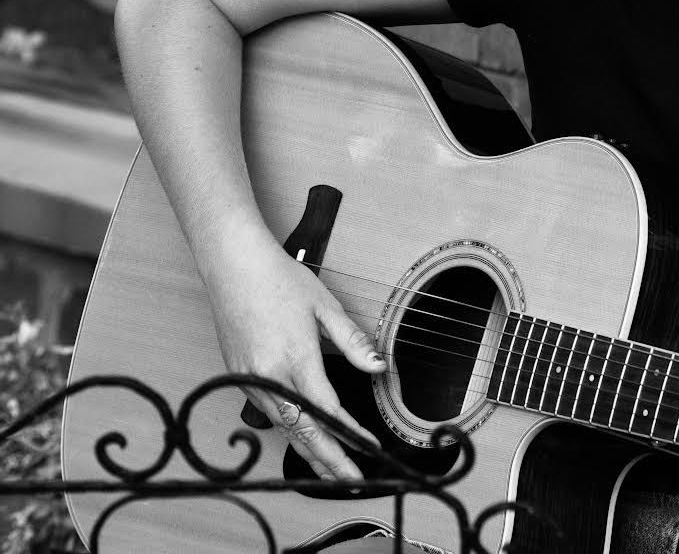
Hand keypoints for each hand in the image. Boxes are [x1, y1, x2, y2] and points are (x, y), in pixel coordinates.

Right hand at [206, 228, 386, 480]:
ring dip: (307, 450)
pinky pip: (268, 411)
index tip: (371, 448)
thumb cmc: (280, 279)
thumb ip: (354, 342)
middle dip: (328, 460)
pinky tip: (302, 435)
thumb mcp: (326, 307)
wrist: (233, 264)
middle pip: (302, 431)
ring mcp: (250, 378)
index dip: (350, 434)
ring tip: (330, 468)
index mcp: (294, 359)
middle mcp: (268, 376)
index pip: (327, 411)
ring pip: (282, 427)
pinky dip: (287, 429)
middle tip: (352, 480)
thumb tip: (379, 367)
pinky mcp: (239, 375)